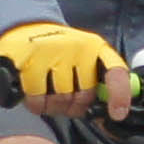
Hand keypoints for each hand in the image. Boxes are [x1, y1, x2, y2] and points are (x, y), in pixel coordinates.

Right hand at [0, 21, 134, 121]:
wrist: (24, 28)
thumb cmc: (58, 52)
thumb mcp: (82, 58)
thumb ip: (97, 83)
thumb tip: (113, 114)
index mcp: (95, 47)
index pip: (116, 72)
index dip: (120, 96)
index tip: (117, 114)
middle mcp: (77, 47)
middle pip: (84, 96)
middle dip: (75, 106)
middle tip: (65, 102)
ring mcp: (52, 52)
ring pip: (61, 99)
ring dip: (54, 107)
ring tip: (48, 96)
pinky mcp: (29, 60)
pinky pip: (37, 99)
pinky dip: (36, 105)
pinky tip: (35, 96)